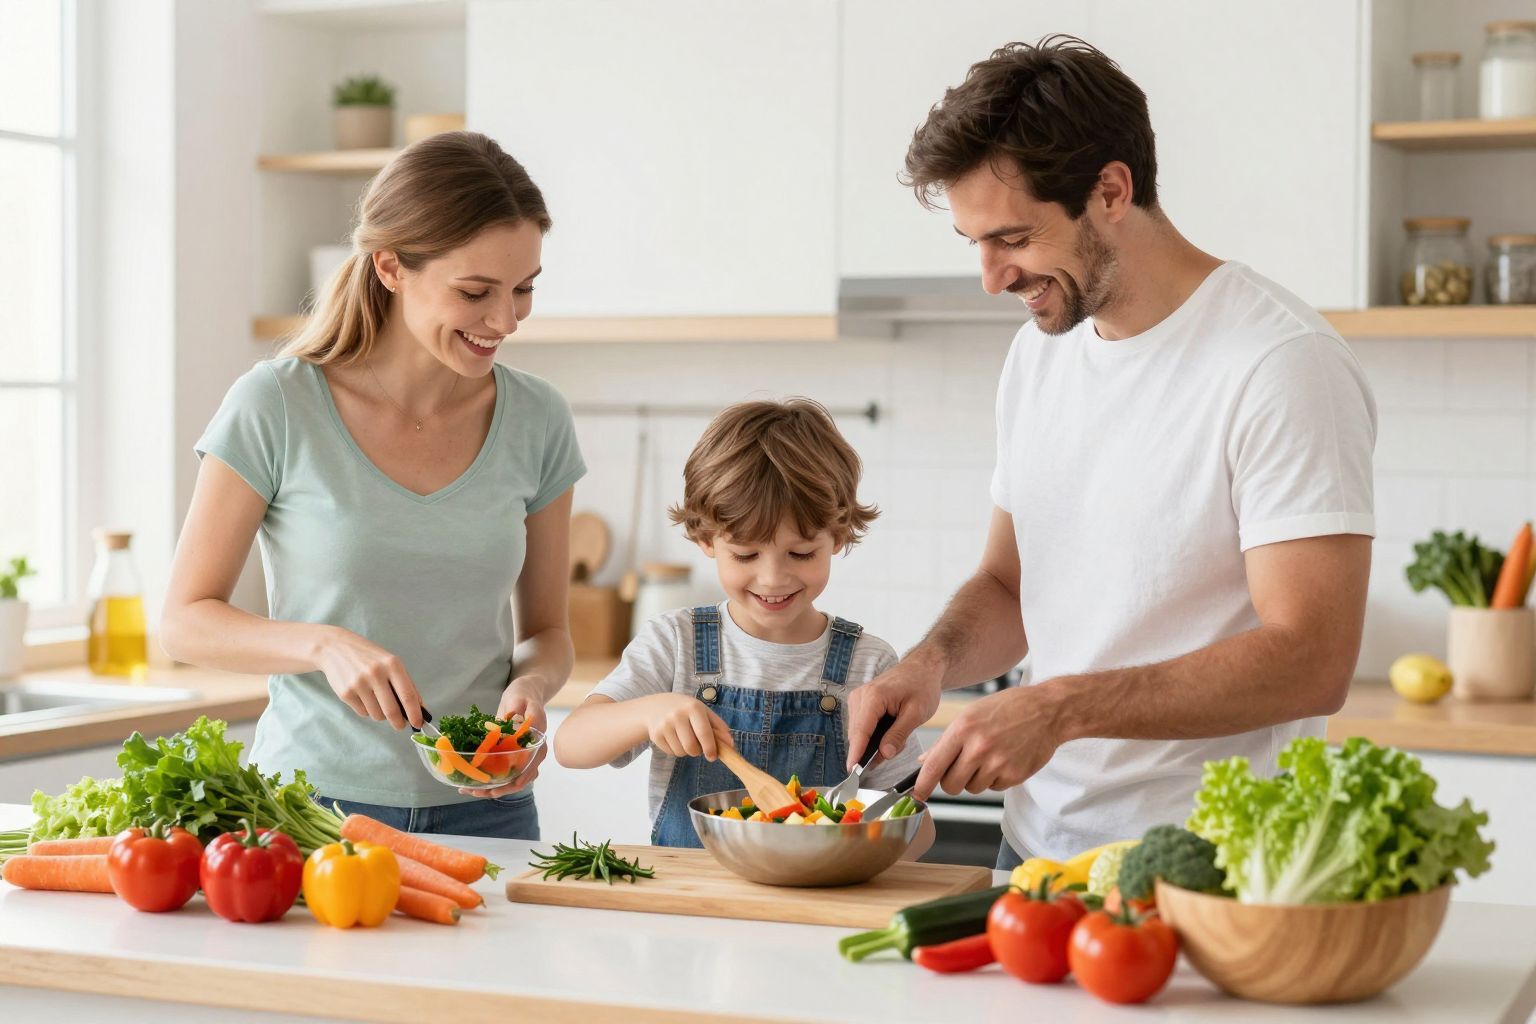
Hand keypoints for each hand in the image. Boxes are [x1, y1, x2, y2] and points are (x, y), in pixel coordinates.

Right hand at [311, 626, 422, 729]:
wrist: (335, 648)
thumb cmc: (369, 657)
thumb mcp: (390, 662)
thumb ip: (405, 684)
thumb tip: (419, 708)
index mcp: (392, 665)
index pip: (407, 695)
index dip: (415, 713)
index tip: (418, 724)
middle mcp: (375, 674)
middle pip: (392, 710)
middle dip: (399, 722)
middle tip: (400, 725)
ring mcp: (358, 684)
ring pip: (377, 714)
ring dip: (381, 715)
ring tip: (377, 702)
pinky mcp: (345, 693)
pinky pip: (363, 713)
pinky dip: (367, 710)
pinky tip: (363, 696)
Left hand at [463, 675, 549, 798]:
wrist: (525, 693)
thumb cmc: (524, 695)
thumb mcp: (522, 698)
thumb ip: (523, 709)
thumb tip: (520, 720)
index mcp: (537, 742)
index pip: (532, 765)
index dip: (520, 777)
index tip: (508, 785)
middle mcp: (532, 754)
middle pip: (520, 778)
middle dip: (500, 788)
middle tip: (476, 791)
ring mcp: (522, 757)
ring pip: (511, 780)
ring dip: (493, 789)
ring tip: (470, 791)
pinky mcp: (512, 757)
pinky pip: (503, 774)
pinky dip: (490, 781)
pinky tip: (473, 783)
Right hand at [644, 693, 727, 760]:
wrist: (654, 706)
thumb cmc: (685, 709)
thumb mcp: (702, 711)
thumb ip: (718, 726)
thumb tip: (730, 744)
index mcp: (693, 707)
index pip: (704, 733)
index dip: (710, 748)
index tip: (712, 756)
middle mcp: (677, 715)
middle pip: (692, 747)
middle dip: (697, 751)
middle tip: (697, 744)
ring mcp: (664, 725)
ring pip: (681, 752)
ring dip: (686, 751)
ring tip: (684, 738)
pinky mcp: (655, 735)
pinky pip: (671, 753)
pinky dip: (675, 750)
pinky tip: (674, 738)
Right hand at [845, 654, 943, 770]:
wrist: (922, 668)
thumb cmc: (922, 685)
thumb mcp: (917, 713)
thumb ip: (899, 734)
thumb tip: (885, 754)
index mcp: (874, 697)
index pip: (861, 731)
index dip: (856, 753)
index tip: (852, 771)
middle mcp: (860, 696)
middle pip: (857, 734)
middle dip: (873, 749)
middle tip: (898, 748)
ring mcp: (858, 698)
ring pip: (859, 732)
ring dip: (875, 742)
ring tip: (899, 735)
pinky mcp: (860, 702)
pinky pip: (862, 726)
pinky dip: (874, 734)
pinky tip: (891, 731)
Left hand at [913, 685, 1062, 799]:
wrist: (1048, 710)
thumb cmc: (1008, 708)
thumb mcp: (972, 713)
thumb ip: (947, 740)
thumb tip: (925, 761)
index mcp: (963, 729)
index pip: (934, 766)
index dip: (922, 785)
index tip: (916, 795)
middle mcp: (978, 747)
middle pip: (951, 785)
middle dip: (951, 782)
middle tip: (960, 769)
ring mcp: (997, 763)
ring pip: (972, 788)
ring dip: (975, 779)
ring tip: (988, 757)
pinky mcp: (1014, 775)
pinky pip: (993, 788)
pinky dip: (995, 779)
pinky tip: (1004, 759)